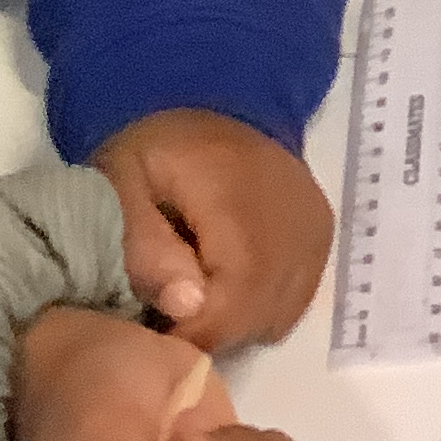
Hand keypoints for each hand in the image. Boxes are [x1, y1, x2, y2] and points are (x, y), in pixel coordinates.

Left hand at [92, 108, 332, 351]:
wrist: (215, 106)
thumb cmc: (155, 153)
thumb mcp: (120, 184)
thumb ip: (142, 244)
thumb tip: (188, 306)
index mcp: (236, 194)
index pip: (232, 296)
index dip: (193, 333)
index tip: (155, 333)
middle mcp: (291, 212)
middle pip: (258, 310)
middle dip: (209, 331)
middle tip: (169, 318)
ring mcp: (313, 226)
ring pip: (279, 311)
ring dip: (233, 323)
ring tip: (197, 298)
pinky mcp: (321, 236)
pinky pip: (295, 299)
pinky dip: (260, 310)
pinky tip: (230, 290)